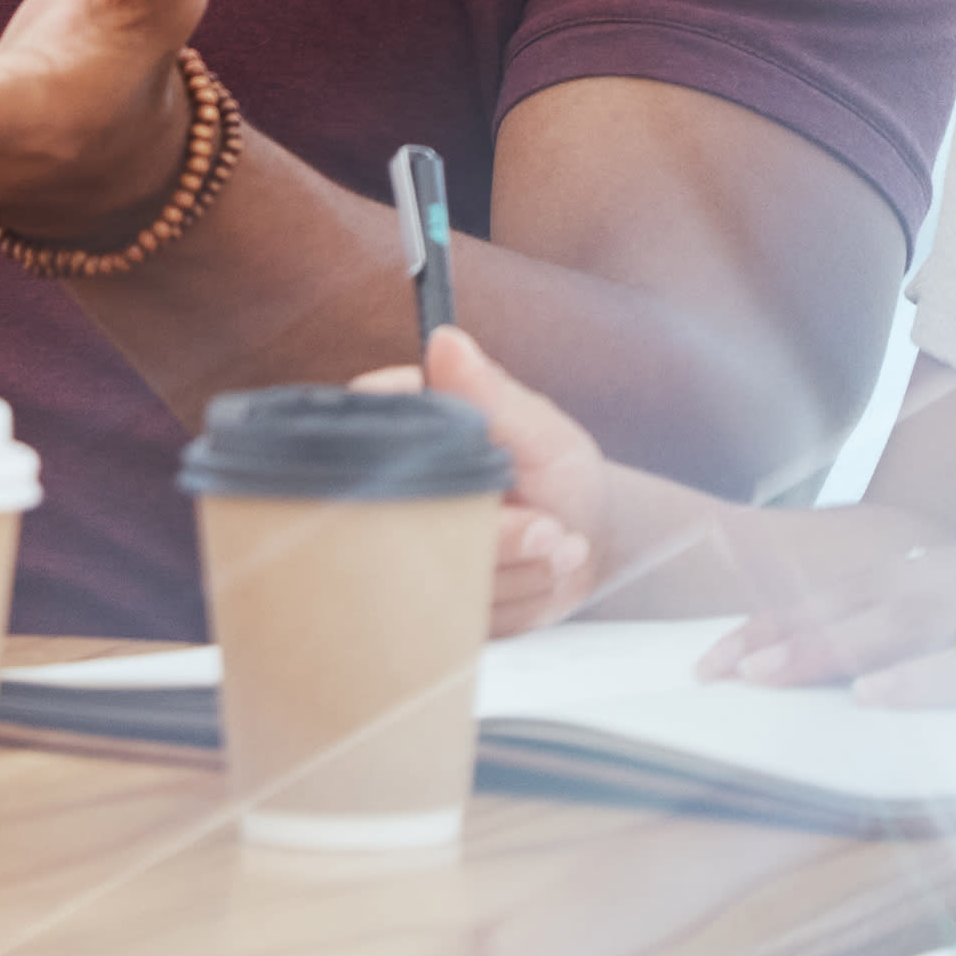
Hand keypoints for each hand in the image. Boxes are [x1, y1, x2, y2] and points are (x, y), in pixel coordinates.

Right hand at [351, 323, 602, 633]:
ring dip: (519, 568)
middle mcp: (400, 494)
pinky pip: (464, 614)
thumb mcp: (541, 432)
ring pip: (444, 575)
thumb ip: (491, 395)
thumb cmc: (563, 477)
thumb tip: (446, 341)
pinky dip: (517, 600)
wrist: (588, 548)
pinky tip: (544, 575)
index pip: (367, 433)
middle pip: (408, 522)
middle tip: (550, 528)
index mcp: (415, 436)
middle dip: (496, 535)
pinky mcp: (430, 603)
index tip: (480, 483)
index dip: (409, 461)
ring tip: (561, 544)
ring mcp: (411, 552)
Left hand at [696, 527, 955, 716]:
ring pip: (911, 621)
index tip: (724, 649)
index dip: (791, 618)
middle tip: (709, 670)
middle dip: (782, 635)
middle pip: (868, 600)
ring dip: (829, 650)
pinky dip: (933, 679)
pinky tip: (880, 699)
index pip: (867, 588)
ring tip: (760, 678)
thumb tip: (889, 672)